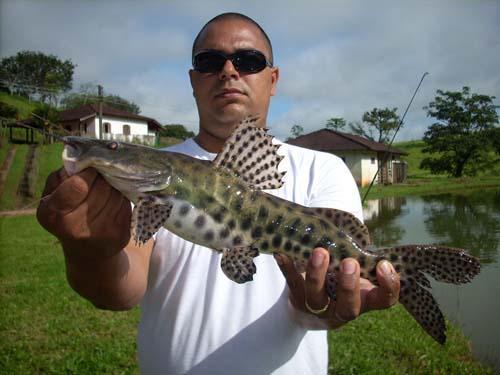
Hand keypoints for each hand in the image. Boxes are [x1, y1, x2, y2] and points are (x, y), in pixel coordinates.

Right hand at [37, 167, 131, 257]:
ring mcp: (101, 232)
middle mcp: (76, 227)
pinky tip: (113, 202)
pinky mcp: (120, 234)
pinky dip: (121, 198)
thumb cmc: (66, 214)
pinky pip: (126, 204)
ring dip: (113, 186)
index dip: (87, 172)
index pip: (78, 184)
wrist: (87, 251)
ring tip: (105, 189)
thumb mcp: (53, 196)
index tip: (89, 169)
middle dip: (102, 177)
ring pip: (115, 193)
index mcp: (53, 214)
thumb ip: (62, 176)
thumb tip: (83, 157)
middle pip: (101, 186)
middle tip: (99, 177)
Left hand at [275, 248, 399, 328]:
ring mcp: (318, 308)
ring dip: (318, 275)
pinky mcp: (297, 299)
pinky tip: (283, 254)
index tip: (383, 264)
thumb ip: (357, 252)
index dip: (389, 286)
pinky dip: (287, 268)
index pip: (384, 300)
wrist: (307, 301)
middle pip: (349, 307)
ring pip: (317, 299)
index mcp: (364, 299)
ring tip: (320, 252)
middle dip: (349, 285)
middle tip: (349, 263)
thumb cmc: (338, 274)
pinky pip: (292, 284)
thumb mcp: (353, 266)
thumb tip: (353, 225)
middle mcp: (342, 308)